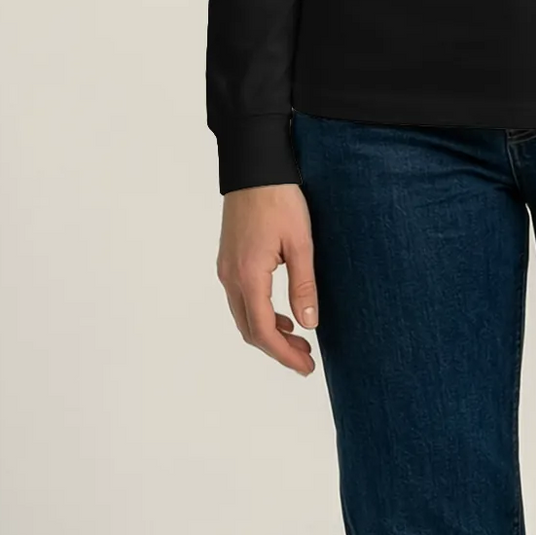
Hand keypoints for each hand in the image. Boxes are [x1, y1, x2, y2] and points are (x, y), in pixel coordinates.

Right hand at [216, 182, 319, 374]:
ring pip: (243, 316)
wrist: (253, 167)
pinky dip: (260, 315)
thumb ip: (304, 286)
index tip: (306, 367)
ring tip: (300, 340)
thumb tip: (309, 325)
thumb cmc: (279, 199)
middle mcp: (230, 277)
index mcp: (248, 275)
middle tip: (307, 359)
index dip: (284, 355)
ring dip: (269, 333)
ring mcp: (226, 269)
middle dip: (277, 349)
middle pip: (249, 330)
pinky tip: (283, 316)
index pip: (263, 330)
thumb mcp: (301, 243)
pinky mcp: (229, 261)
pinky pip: (241, 300)